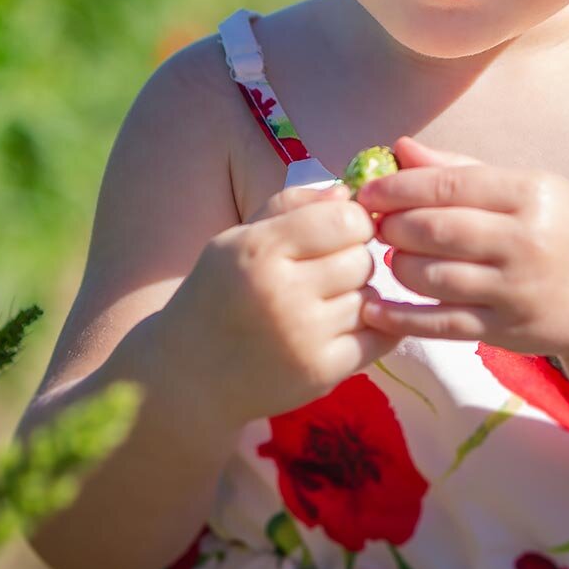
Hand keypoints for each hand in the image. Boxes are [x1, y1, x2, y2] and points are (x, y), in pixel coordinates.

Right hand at [158, 182, 399, 427]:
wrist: (188, 376)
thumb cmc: (216, 297)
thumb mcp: (237, 239)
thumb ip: (290, 206)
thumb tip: (349, 192)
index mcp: (260, 250)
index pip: (345, 219)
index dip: (351, 222)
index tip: (338, 232)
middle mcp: (283, 292)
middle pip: (362, 258)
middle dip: (352, 259)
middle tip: (328, 272)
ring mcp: (305, 337)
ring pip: (371, 298)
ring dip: (358, 296)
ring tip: (327, 302)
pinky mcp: (321, 374)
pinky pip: (380, 338)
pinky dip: (373, 327)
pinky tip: (347, 325)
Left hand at [355, 136, 568, 362]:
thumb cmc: (564, 230)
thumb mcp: (527, 188)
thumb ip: (461, 169)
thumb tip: (400, 150)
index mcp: (530, 194)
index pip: (449, 185)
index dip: (399, 187)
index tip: (368, 191)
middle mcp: (525, 241)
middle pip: (436, 231)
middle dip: (393, 226)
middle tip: (374, 224)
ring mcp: (515, 290)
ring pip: (434, 277)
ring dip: (398, 266)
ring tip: (391, 257)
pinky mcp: (507, 330)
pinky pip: (441, 325)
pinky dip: (401, 318)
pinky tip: (377, 309)